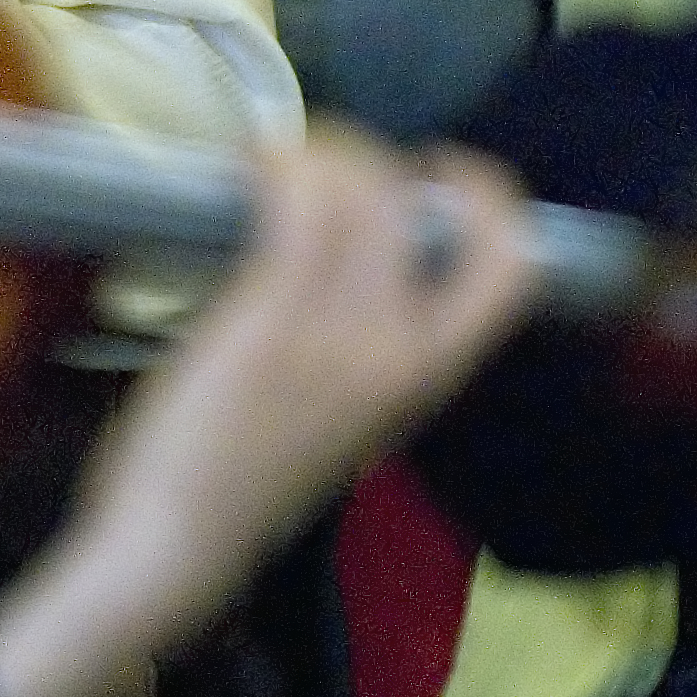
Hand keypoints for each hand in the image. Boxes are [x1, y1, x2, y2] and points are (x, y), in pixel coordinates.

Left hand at [0, 130, 538, 696]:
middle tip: (318, 161)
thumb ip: (370, 346)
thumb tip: (356, 257)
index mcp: (428, 379)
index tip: (437, 170)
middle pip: (419, 207)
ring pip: (359, 191)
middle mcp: (400, 350)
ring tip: (278, 162)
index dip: (492, 202)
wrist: (183, 542)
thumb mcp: (351, 415)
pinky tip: (252, 166)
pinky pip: (297, 204)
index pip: (513, 272)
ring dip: (319, 153)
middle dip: (372, 158)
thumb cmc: (252, 479)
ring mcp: (338, 331)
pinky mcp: (270, 313)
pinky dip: (278, 166)